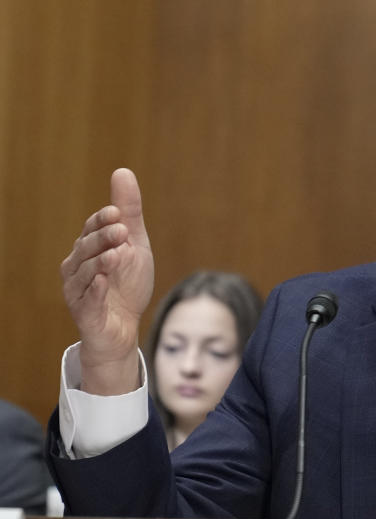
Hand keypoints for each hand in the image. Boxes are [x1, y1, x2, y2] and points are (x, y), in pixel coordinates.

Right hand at [60, 168, 154, 394]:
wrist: (125, 327)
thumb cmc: (127, 284)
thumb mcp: (134, 245)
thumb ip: (128, 213)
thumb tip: (122, 171)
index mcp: (89, 248)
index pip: (92, 228)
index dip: (102, 221)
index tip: (118, 214)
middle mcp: (77, 266)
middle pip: (86, 248)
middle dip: (102, 239)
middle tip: (121, 231)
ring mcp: (77, 290)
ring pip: (84, 272)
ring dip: (99, 263)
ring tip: (115, 255)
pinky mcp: (84, 312)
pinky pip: (88, 300)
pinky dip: (94, 291)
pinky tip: (103, 282)